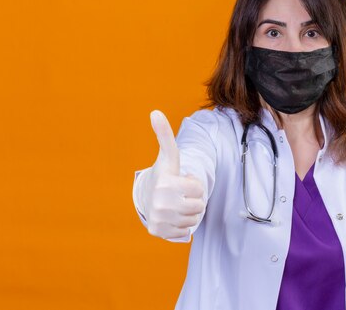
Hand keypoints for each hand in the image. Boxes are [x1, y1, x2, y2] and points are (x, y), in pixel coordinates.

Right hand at [143, 110, 205, 238]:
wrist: (146, 197)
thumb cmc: (164, 174)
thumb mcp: (169, 155)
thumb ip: (165, 134)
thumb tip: (155, 112)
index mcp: (165, 184)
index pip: (199, 189)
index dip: (193, 183)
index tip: (181, 180)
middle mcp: (160, 204)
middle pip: (199, 206)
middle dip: (192, 199)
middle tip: (179, 193)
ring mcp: (159, 220)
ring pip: (193, 219)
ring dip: (188, 212)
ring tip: (176, 203)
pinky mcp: (158, 233)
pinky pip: (185, 231)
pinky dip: (181, 225)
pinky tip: (171, 216)